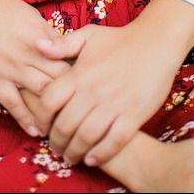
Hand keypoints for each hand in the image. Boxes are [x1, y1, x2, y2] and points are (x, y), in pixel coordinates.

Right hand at [0, 0, 70, 135]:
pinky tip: (36, 130)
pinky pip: (13, 104)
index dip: (82, 72)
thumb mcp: (29, 14)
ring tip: (65, 125)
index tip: (88, 83)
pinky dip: (26, 119)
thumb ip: (48, 34)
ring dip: (55, 111)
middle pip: (62, 79)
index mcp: (41, 35)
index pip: (70, 58)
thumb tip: (65, 50)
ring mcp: (11, 68)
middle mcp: (30, 53)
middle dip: (75, 94)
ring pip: (42, 95)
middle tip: (83, 108)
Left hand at [33, 0, 193, 164]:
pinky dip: (100, 154)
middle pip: (65, 125)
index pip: (49, 101)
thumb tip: (37, 45)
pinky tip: (92, 159)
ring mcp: (114, 104)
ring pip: (86, 137)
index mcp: (79, 73)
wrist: (156, 41)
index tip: (41, 127)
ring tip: (71, 158)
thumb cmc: (120, 38)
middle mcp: (93, 91)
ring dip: (74, 152)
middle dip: (56, 142)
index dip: (41, 118)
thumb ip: (62, 44)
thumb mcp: (88, 35)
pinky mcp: (134, 114)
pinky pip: (114, 141)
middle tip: (55, 150)